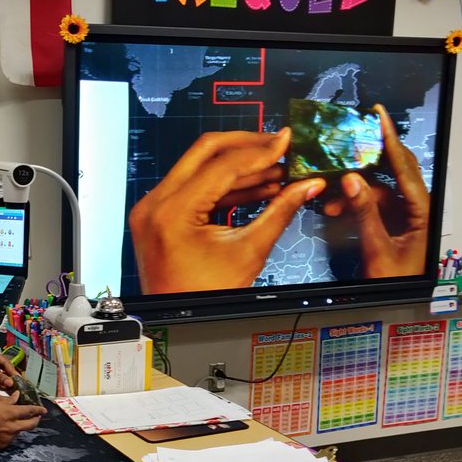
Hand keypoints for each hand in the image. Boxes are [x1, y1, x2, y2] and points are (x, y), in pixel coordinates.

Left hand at [0, 348, 16, 390]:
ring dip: (7, 383)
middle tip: (20, 385)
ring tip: (16, 390)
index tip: (19, 379)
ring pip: (2, 377)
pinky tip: (8, 391)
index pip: (5, 362)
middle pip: (5, 369)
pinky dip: (2, 386)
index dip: (12, 370)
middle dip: (11, 377)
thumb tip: (11, 383)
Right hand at [0, 392, 45, 448]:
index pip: (30, 411)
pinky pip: (10, 438)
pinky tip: (2, 428)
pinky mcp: (2, 444)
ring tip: (11, 421)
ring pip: (20, 431)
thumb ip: (8, 399)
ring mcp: (7, 437)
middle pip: (31, 425)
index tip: (43, 410)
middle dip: (36, 420)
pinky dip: (9, 433)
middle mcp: (12, 426)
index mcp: (10, 413)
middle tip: (36, 417)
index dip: (38, 410)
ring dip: (19, 426)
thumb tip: (18, 397)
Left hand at [129, 129, 326, 293]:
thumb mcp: (249, 251)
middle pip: (205, 152)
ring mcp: (153, 207)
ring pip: (199, 167)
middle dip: (247, 147)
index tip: (285, 141)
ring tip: (275, 171)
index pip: (222, 165)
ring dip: (238, 168)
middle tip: (278, 145)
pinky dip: (224, 186)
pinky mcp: (159, 214)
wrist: (176, 319)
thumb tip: (307, 187)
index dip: (260, 151)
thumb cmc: (204, 295)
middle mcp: (156, 203)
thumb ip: (280, 212)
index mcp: (173, 211)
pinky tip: (257, 187)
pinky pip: (194, 188)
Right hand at [322, 105, 429, 277]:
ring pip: (380, 189)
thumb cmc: (399, 283)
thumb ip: (365, 212)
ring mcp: (407, 216)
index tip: (379, 116)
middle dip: (370, 158)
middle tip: (351, 140)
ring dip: (356, 190)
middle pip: (395, 171)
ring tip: (333, 196)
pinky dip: (357, 203)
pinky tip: (338, 207)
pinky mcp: (396, 225)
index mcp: (423, 211)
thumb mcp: (378, 248)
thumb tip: (352, 179)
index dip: (390, 138)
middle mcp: (418, 208)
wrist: (403, 307)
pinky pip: (375, 204)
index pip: (404, 166)